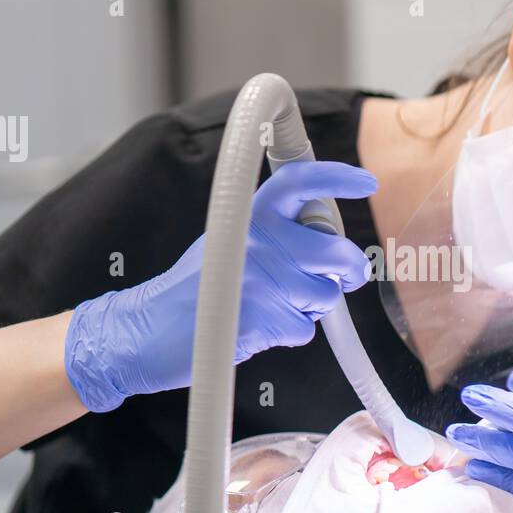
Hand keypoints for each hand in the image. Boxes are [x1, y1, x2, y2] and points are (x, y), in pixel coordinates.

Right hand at [65, 161, 376, 411]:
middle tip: (346, 277)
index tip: (367, 182)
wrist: (145, 331)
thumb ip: (273, 235)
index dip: (338, 178)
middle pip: (336, 251)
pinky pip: (306, 329)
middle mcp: (260, 238)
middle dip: (350, 270)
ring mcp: (264, 278)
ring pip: (326, 295)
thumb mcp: (227, 242)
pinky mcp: (266, 318)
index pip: (301, 182)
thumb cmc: (191, 290)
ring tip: (271, 306)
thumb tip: (327, 242)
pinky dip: (290, 334)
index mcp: (249, 213)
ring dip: (310, 308)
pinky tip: (259, 328)